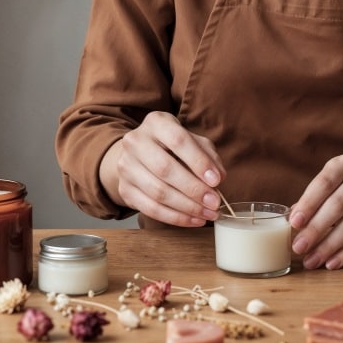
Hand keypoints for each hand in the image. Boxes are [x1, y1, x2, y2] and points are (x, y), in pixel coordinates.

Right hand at [100, 111, 225, 226]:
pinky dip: (175, 217)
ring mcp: (126, 167)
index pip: (178, 141)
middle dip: (194, 189)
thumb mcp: (193, 141)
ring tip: (208, 214)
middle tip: (214, 202)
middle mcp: (136, 142)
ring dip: (187, 207)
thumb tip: (218, 178)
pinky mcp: (124, 190)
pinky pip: (150, 209)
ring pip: (158, 192)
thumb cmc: (174, 146)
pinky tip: (193, 219)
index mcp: (156, 123)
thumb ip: (208, 155)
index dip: (199, 162)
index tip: (216, 180)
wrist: (140, 154)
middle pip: (165, 169)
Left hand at [289, 155, 342, 269]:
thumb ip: (317, 194)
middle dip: (315, 229)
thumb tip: (293, 217)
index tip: (294, 222)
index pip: (324, 183)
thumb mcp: (339, 177)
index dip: (308, 203)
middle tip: (298, 247)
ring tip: (311, 260)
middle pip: (337, 206)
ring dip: (329, 246)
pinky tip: (332, 261)